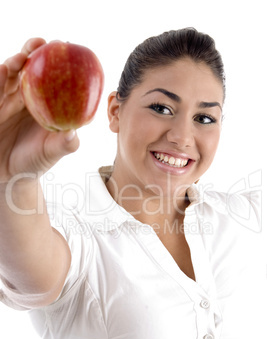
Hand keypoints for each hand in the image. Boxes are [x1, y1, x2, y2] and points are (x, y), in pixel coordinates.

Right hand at [0, 38, 78, 182]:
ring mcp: (6, 101)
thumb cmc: (36, 161)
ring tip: (22, 58)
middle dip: (32, 52)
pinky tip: (4, 70)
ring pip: (9, 76)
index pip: (48, 78)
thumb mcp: (53, 152)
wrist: (11, 175)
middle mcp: (24, 98)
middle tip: (40, 44)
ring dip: (15, 64)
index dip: (53, 63)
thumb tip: (74, 134)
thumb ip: (65, 144)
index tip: (63, 48)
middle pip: (27, 69)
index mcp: (42, 103)